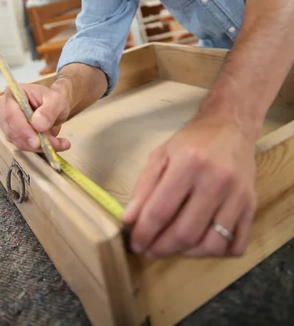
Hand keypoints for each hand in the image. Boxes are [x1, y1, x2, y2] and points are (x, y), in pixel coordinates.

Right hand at [0, 84, 70, 152]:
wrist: (54, 107)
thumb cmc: (53, 100)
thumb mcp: (57, 101)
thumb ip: (49, 110)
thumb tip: (38, 125)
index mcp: (12, 93)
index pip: (11, 114)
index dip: (23, 129)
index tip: (37, 141)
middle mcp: (5, 107)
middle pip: (13, 130)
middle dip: (33, 140)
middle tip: (54, 144)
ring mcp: (7, 122)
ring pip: (18, 141)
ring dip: (38, 146)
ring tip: (59, 143)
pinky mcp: (12, 134)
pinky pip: (23, 145)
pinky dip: (38, 148)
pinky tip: (52, 146)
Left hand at [123, 115, 257, 257]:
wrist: (230, 126)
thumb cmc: (192, 140)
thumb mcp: (161, 154)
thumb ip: (143, 187)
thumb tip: (129, 220)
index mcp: (189, 163)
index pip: (160, 211)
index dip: (144, 233)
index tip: (135, 243)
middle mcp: (216, 180)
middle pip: (185, 232)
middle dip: (162, 248)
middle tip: (150, 250)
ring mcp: (238, 195)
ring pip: (212, 244)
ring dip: (187, 254)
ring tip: (173, 247)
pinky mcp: (252, 206)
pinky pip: (236, 245)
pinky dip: (216, 252)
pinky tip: (200, 243)